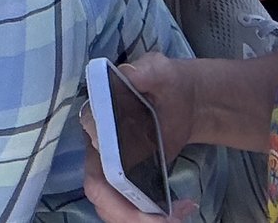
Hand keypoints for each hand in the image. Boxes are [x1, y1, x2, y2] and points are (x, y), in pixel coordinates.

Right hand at [79, 56, 200, 219]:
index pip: (92, 154)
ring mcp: (113, 169)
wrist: (184, 101)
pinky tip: (181, 211)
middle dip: (126, 212)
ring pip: (111, 207)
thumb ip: (145, 70)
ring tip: (176, 218)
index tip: (134, 179)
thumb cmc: (166, 83)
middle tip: (163, 220)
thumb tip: (130, 74)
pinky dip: (150, 218)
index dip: (109, 173)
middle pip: (98, 191)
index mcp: (98, 122)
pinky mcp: (131, 183)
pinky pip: (129, 209)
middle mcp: (99, 149)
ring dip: (138, 220)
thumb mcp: (158, 69)